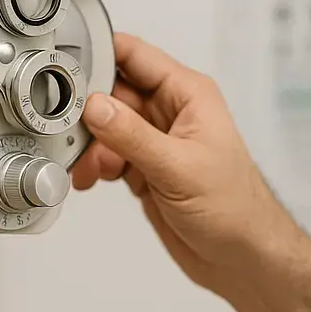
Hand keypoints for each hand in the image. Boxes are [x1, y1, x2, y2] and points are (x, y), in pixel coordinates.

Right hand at [73, 33, 310, 311]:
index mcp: (188, 95)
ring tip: (88, 167)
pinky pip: (108, 154)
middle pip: (113, 92)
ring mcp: (156, 141)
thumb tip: (95, 106)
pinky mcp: (145, 168)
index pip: (136, 56)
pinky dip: (94, 165)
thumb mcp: (178, 167)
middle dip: (88, 112)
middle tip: (71, 132)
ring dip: (89, 145)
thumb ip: (132, 136)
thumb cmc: (234, 208)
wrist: (242, 257)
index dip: (100, 54)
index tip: (68, 66)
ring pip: (106, 126)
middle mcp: (170, 112)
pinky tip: (90, 179)